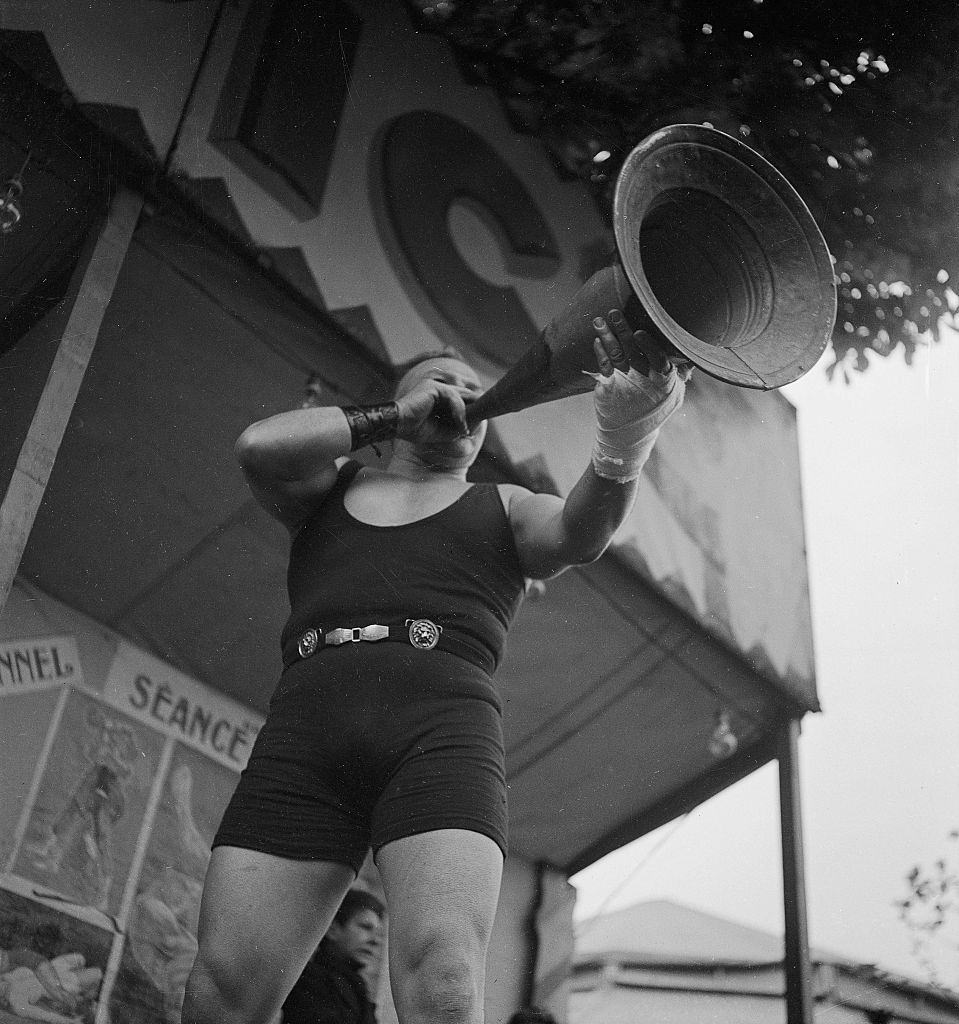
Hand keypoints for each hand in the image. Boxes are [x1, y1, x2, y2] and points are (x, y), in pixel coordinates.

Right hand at [395, 377, 471, 444]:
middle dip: (476, 408)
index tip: (477, 423)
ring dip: (467, 413)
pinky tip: (460, 423)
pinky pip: (454, 397)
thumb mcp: (444, 429)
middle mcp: (440, 385)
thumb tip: (475, 426)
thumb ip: (459, 424)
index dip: (474, 408)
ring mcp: (436, 383)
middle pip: (467, 393)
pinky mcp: (434, 386)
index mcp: (441, 393)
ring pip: (462, 396)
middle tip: (479, 422)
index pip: (465, 396)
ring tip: (464, 429)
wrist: (398, 426)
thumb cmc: (417, 429)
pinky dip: (459, 411)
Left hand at [589, 309, 687, 435]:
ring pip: (615, 355)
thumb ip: (681, 374)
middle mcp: (642, 380)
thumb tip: (694, 356)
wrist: (629, 435)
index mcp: (662, 380)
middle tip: (614, 313)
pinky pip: (603, 367)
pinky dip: (599, 354)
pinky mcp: (607, 387)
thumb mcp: (674, 395)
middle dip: (622, 330)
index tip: (640, 333)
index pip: (657, 360)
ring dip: (606, 336)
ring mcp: (623, 383)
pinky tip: (596, 341)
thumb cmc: (655, 410)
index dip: (649, 347)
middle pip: (632, 351)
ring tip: (598, 321)